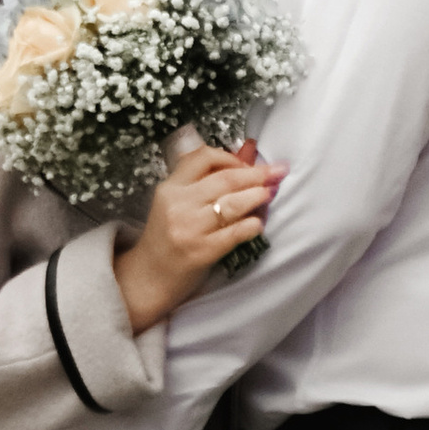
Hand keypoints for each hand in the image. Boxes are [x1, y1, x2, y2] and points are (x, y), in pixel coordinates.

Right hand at [114, 138, 284, 332]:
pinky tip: (258, 223)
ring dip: (258, 196)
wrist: (149, 277)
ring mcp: (190, 228)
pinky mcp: (201, 252)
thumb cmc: (167, 236)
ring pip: (232, 204)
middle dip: (257, 174)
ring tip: (271, 193)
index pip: (204, 158)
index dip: (232, 157)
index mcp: (171, 187)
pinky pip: (235, 233)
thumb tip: (250, 151)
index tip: (249, 162)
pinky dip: (252, 225)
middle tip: (279, 172)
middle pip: (225, 179)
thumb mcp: (180, 202)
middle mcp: (178, 204)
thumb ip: (211, 177)